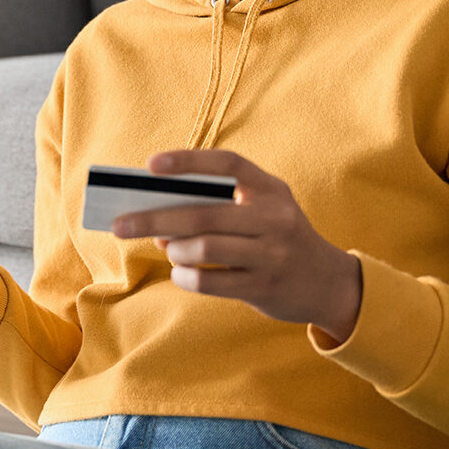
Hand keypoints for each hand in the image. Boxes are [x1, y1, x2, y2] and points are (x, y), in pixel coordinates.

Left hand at [112, 149, 361, 342]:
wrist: (328, 283)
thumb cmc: (279, 238)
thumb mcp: (262, 210)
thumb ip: (219, 206)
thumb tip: (158, 214)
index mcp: (271, 189)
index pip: (228, 163)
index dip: (189, 161)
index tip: (150, 165)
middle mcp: (275, 218)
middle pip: (204, 213)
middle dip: (155, 217)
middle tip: (120, 224)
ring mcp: (272, 254)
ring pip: (205, 248)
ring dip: (175, 249)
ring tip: (168, 248)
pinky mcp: (264, 287)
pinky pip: (211, 282)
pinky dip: (186, 277)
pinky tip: (181, 273)